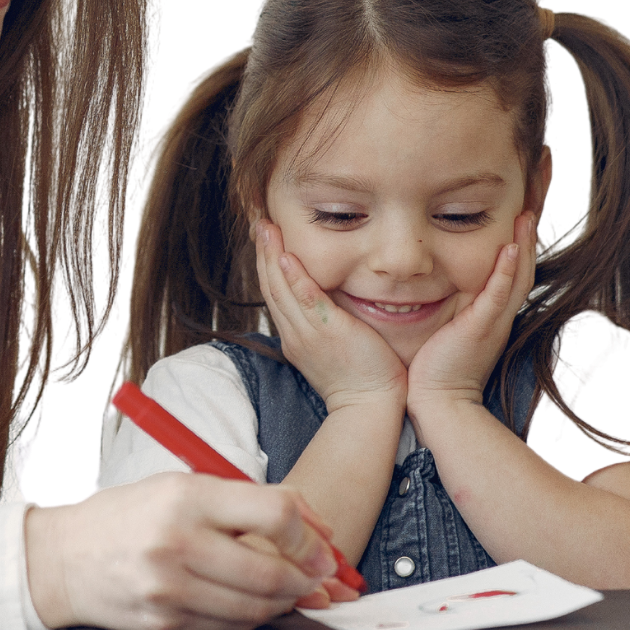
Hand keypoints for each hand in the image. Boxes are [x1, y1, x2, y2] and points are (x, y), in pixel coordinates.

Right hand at [23, 472, 339, 629]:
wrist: (63, 558)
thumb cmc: (128, 516)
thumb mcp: (180, 486)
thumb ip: (243, 499)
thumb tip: (311, 523)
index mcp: (185, 497)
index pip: (271, 513)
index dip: (309, 533)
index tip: (322, 543)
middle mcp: (177, 543)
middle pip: (271, 572)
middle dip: (308, 578)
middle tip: (320, 575)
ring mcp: (170, 589)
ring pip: (256, 607)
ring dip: (285, 601)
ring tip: (290, 588)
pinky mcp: (166, 624)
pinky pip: (230, 627)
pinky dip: (252, 616)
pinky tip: (252, 602)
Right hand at [254, 218, 408, 411]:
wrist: (370, 407)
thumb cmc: (361, 380)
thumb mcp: (333, 348)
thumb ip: (326, 324)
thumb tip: (328, 303)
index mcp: (294, 337)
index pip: (274, 293)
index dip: (267, 264)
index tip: (266, 239)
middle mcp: (294, 333)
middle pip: (270, 286)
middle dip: (263, 253)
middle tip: (260, 222)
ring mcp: (308, 333)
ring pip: (280, 288)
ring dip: (271, 256)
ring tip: (267, 227)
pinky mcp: (327, 332)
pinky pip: (305, 299)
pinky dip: (293, 277)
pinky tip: (286, 256)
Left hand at [406, 210, 537, 410]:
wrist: (438, 402)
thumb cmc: (435, 367)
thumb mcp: (448, 328)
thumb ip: (451, 306)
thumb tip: (437, 282)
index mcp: (492, 314)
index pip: (512, 271)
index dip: (519, 242)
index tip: (521, 211)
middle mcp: (499, 315)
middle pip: (524, 267)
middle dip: (530, 235)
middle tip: (535, 203)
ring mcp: (493, 322)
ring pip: (518, 277)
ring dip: (524, 244)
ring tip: (528, 214)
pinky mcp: (480, 329)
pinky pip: (498, 296)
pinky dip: (506, 271)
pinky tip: (510, 248)